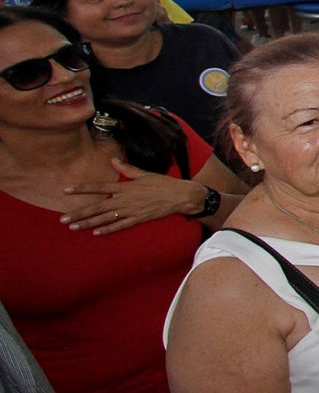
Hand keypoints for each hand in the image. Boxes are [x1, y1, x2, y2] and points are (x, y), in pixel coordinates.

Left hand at [62, 161, 200, 234]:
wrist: (181, 196)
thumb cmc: (163, 183)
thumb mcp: (144, 173)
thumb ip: (126, 169)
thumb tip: (113, 160)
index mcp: (125, 187)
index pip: (98, 187)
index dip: (82, 189)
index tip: (66, 191)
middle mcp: (125, 200)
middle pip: (97, 207)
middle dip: (79, 213)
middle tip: (63, 219)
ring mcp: (131, 211)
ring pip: (105, 218)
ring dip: (88, 223)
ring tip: (73, 227)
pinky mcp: (138, 219)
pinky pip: (120, 226)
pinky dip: (108, 229)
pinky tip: (96, 233)